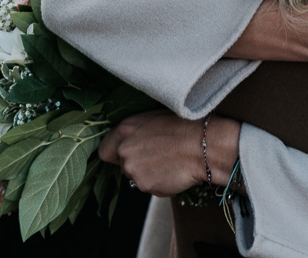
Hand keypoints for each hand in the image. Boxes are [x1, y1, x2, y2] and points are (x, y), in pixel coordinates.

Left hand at [99, 111, 240, 196]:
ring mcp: (134, 171)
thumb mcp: (154, 119)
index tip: (126, 154)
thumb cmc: (184, 126)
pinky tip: (173, 172)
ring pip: (137, 177)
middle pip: (123, 165)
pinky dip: (160, 183)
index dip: (115, 154)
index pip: (104, 150)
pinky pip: (150, 187)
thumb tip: (130, 142)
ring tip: (169, 163)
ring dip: (148, 174)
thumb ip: (135, 132)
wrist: (203, 145)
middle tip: (158, 156)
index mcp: (125, 130)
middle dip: (136, 163)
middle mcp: (125, 151)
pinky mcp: (146, 186)